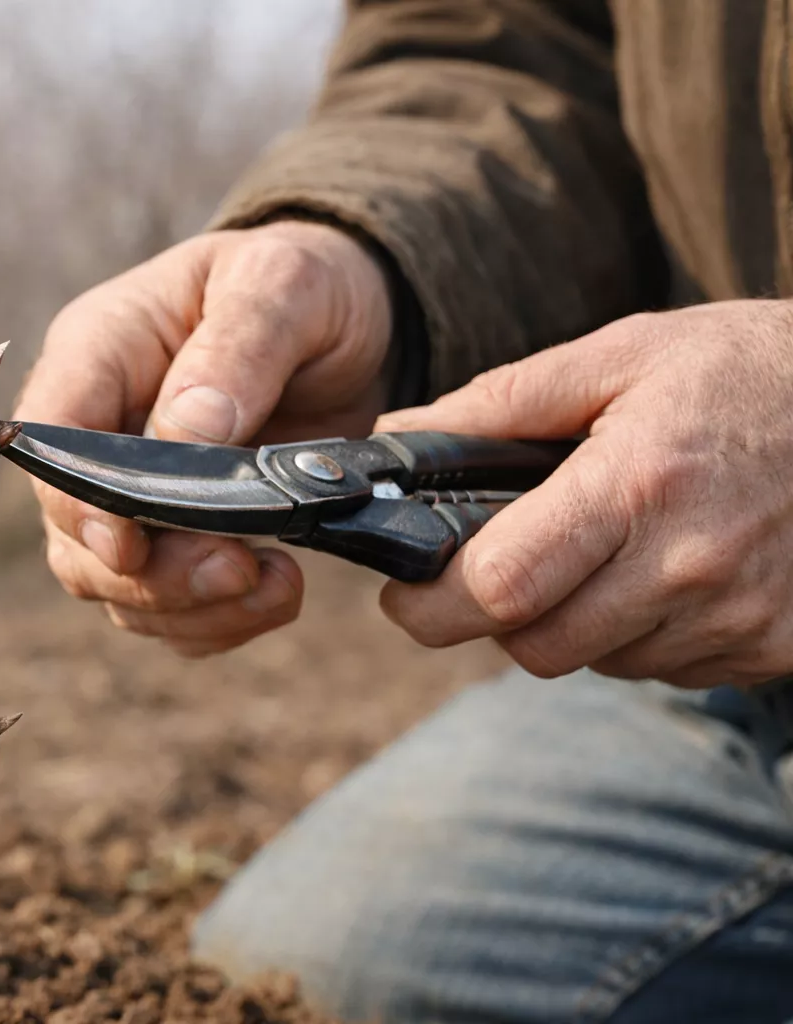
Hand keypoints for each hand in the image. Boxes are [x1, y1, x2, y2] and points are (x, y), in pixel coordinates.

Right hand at [14, 220, 394, 655]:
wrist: (348, 319)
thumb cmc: (301, 282)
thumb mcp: (283, 284)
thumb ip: (239, 348)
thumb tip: (190, 430)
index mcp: (98, 353)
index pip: (47, 442)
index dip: (76, 506)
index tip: (133, 545)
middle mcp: (99, 431)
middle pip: (74, 537)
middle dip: (150, 576)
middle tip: (241, 570)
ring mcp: (134, 494)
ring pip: (117, 587)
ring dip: (191, 609)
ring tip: (278, 586)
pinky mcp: (180, 537)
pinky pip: (171, 609)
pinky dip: (218, 622)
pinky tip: (278, 594)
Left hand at [376, 300, 792, 688]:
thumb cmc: (745, 368)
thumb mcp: (623, 355)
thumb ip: (502, 403)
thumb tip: (398, 440)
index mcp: (635, 485)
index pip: (499, 589)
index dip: (431, 602)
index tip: (406, 592)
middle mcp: (689, 565)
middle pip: (536, 647)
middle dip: (495, 617)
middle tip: (501, 565)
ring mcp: (740, 616)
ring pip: (598, 663)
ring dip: (572, 624)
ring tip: (600, 550)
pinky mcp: (775, 646)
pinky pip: (666, 669)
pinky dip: (639, 633)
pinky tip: (661, 570)